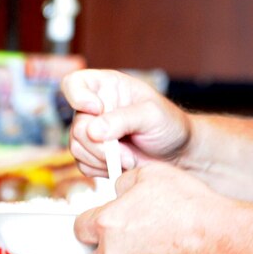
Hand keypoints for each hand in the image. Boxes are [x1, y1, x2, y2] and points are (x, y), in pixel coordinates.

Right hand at [61, 69, 190, 177]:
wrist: (178, 153)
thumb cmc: (169, 124)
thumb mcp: (152, 115)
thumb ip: (124, 119)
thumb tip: (93, 131)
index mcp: (107, 86)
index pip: (74, 83)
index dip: (77, 96)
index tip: (96, 109)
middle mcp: (95, 107)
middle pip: (77, 126)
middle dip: (101, 144)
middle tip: (127, 153)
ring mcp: (92, 132)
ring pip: (77, 148)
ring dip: (104, 159)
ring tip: (130, 159)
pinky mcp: (93, 154)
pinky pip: (83, 164)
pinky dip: (102, 169)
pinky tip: (123, 165)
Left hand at [74, 161, 224, 253]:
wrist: (217, 239)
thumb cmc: (190, 206)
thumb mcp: (152, 174)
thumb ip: (124, 182)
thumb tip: (117, 189)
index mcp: (108, 221)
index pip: (79, 227)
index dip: (90, 223)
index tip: (98, 224)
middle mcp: (111, 252)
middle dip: (101, 249)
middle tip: (120, 238)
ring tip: (143, 248)